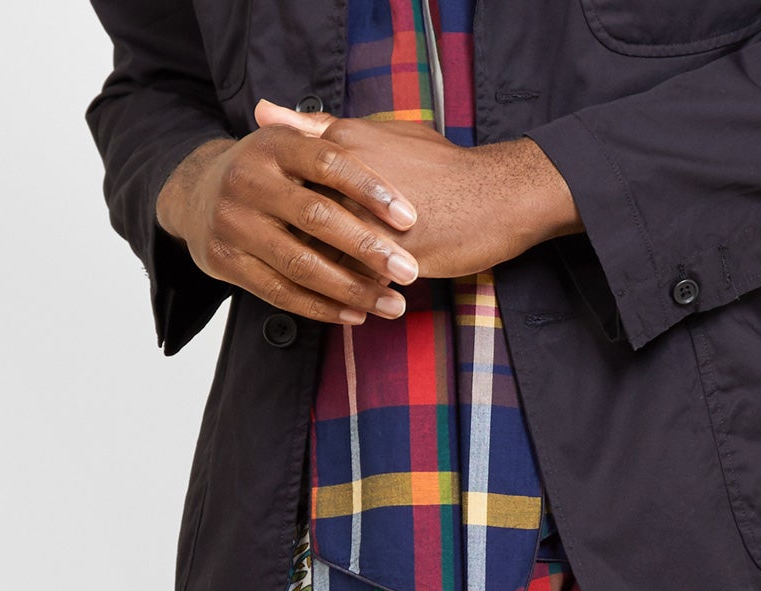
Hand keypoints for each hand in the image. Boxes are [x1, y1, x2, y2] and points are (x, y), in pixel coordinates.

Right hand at [157, 123, 421, 324]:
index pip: (328, 162)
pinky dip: (322, 307)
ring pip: (301, 263)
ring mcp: (234, 223)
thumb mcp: (289, 144)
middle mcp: (249, 179)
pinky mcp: (225, 261)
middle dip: (368, 248)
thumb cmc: (267, 172)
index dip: (370, 189)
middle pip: (317, 217)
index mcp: (273, 144)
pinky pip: (281, 293)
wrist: (197, 196)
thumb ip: (328, 138)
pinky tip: (357, 315)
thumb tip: (381, 133)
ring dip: (352, 288)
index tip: (410, 217)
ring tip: (393, 304)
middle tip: (410, 272)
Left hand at [254, 103, 580, 279]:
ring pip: (317, 259)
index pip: (284, 179)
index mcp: (343, 147)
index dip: (272, 205)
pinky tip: (344, 306)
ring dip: (311, 278)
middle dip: (283, 245)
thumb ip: (318, 125)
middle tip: (279, 259)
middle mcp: (348, 183)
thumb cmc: (441, 165)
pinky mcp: (389, 261)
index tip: (266, 222)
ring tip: (315, 289)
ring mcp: (367, 224)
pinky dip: (341, 298)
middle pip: (294, 223)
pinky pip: (350, 286)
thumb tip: (265, 112)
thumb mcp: (379, 131)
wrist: (495, 197)